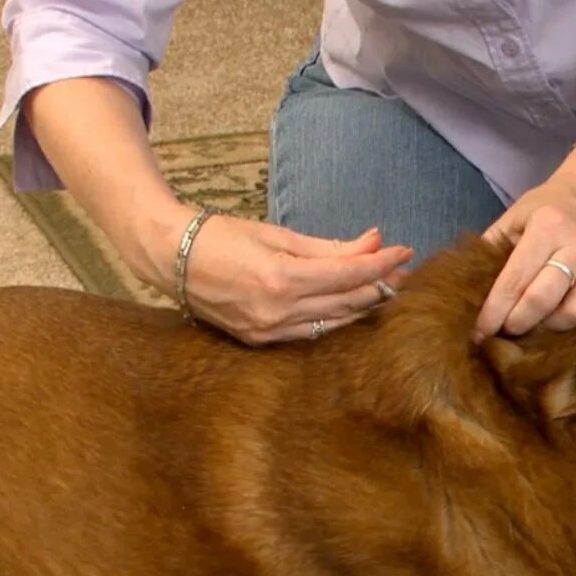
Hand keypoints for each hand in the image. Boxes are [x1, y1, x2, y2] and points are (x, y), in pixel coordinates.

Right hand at [141, 207, 411, 344]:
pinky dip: (335, 319)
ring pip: (334, 322)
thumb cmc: (221, 236)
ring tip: (386, 288)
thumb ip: (328, 246)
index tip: (404, 251)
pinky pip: (311, 332)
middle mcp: (277, 311)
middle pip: (347, 302)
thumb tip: (372, 241)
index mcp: (281, 278)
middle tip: (404, 271)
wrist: (171, 259)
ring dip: (363, 305)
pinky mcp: (261, 341)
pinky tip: (351, 307)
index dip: (381, 263)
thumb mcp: (277, 234)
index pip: (349, 275)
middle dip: (380, 285)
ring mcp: (269, 331)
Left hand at [475, 144, 575, 341]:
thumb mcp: (515, 216)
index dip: (494, 311)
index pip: (514, 280)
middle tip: (504, 330)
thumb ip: (492, 249)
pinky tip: (559, 308)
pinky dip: (572, 314)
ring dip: (549, 325)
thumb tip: (467, 292)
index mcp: (548, 226)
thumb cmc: (548, 207)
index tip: (479, 332)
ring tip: (535, 320)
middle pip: (543, 301)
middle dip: (517, 323)